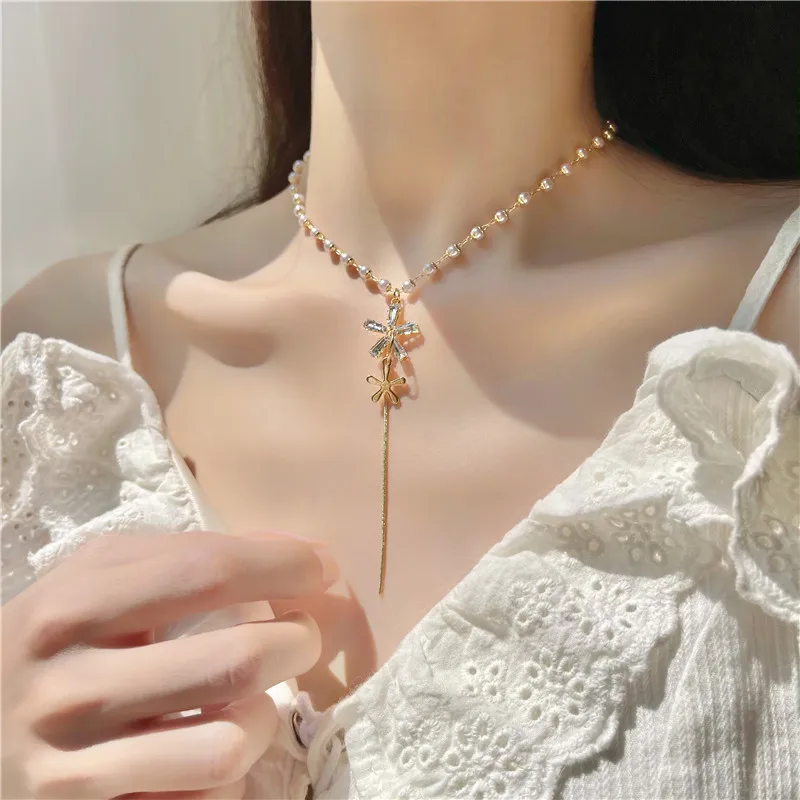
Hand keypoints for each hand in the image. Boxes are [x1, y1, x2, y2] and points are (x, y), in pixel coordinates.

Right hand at [1, 530, 337, 798]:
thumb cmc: (54, 638)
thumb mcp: (96, 576)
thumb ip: (183, 552)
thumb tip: (293, 549)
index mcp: (72, 607)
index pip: (207, 571)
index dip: (284, 565)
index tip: (323, 565)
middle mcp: (72, 687)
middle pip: (238, 661)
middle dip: (298, 641)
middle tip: (300, 634)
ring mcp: (74, 766)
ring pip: (230, 745)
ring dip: (265, 715)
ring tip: (254, 697)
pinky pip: (203, 799)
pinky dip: (227, 772)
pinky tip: (210, 744)